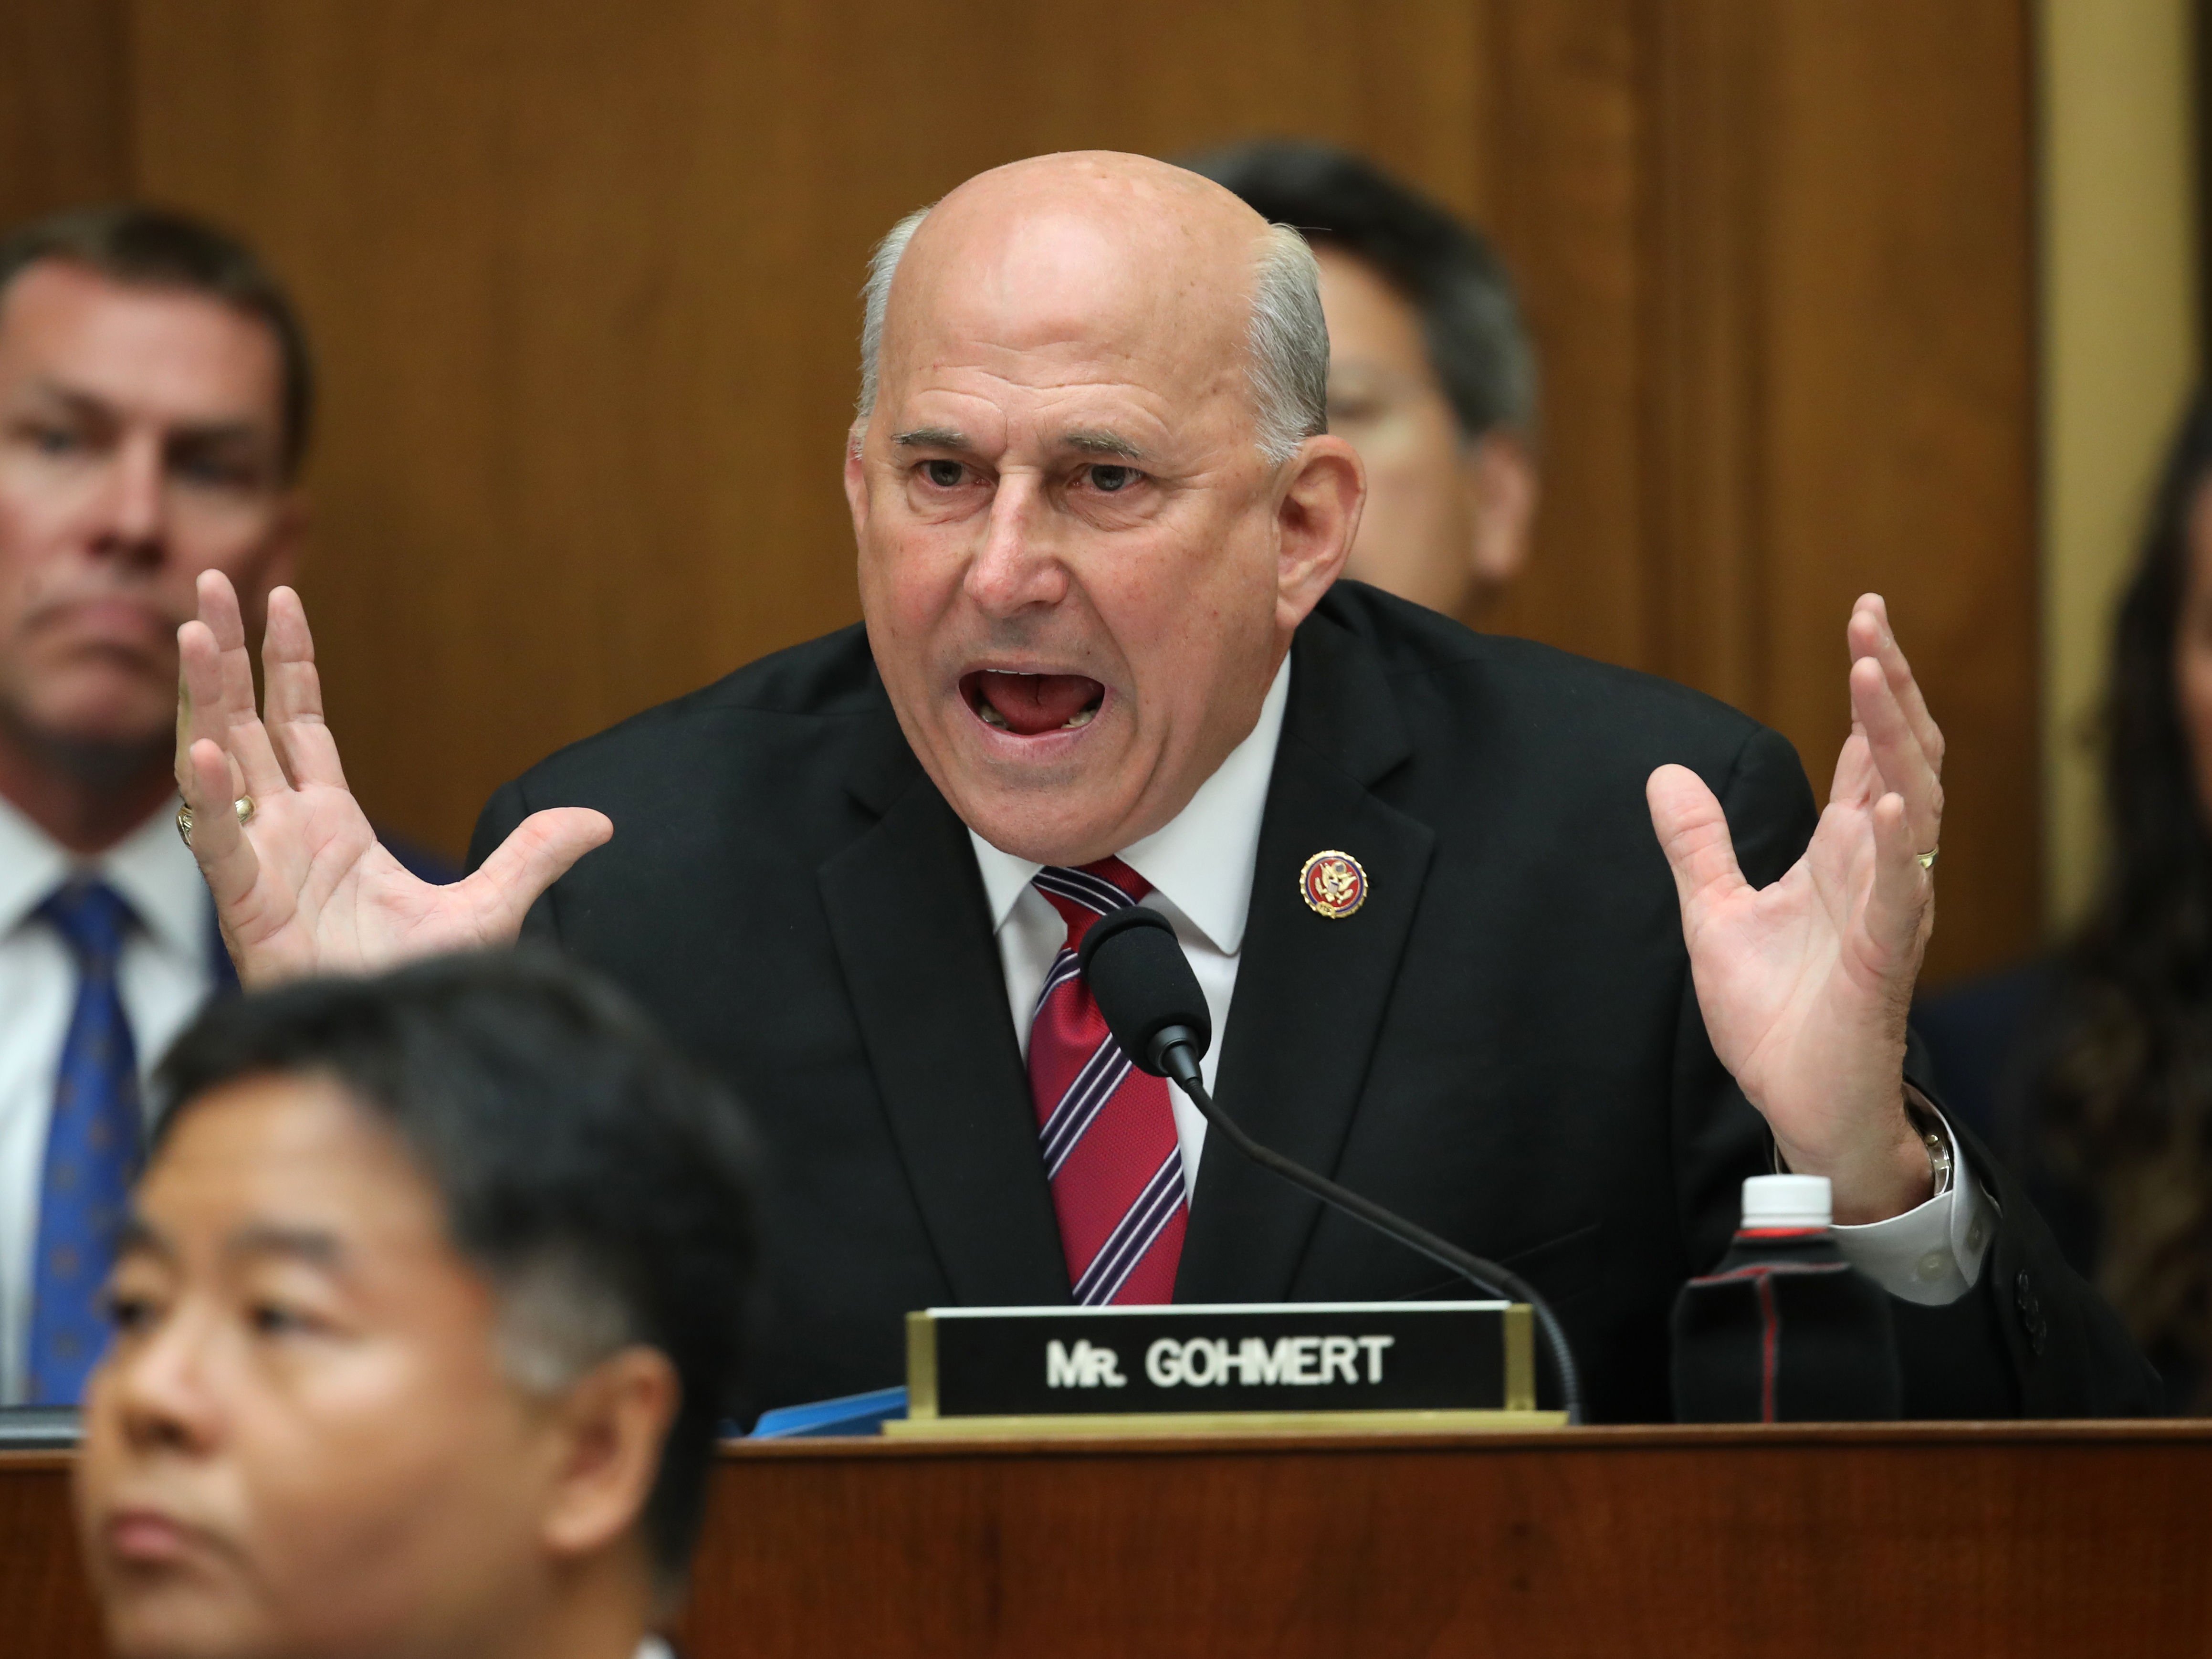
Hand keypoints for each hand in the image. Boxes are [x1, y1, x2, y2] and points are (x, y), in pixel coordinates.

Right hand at [176, 571, 610, 985]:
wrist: (396, 1038)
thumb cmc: (421, 984)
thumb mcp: (492, 909)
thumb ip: (534, 856)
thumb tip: (601, 821)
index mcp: (332, 823)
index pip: (302, 721)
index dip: (288, 661)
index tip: (279, 597)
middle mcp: (285, 830)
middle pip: (249, 721)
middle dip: (228, 654)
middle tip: (211, 581)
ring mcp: (262, 862)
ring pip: (220, 761)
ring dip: (205, 697)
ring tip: (194, 630)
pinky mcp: (248, 906)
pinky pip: (221, 843)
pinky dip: (210, 796)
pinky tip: (202, 747)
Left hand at [1646, 594, 1939, 1223]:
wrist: (1800, 1102)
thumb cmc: (1778, 1016)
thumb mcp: (1715, 916)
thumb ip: (1698, 847)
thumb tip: (1665, 776)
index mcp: (1846, 853)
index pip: (1872, 749)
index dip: (1872, 684)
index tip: (1864, 619)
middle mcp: (1881, 869)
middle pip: (1903, 757)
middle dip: (1890, 687)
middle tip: (1871, 620)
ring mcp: (1891, 910)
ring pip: (1915, 805)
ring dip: (1896, 739)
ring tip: (1876, 675)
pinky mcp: (1887, 958)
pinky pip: (1904, 891)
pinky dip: (1904, 842)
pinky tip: (1898, 798)